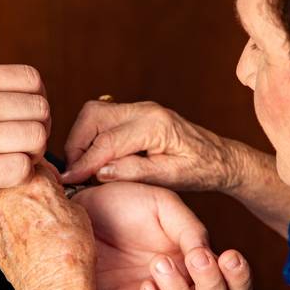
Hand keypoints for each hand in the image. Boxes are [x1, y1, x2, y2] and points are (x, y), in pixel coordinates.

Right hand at [0, 65, 50, 217]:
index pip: (29, 78)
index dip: (37, 98)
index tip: (26, 114)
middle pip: (39, 108)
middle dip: (39, 127)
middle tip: (24, 142)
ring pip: (34, 138)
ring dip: (33, 152)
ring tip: (15, 160)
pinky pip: (18, 169)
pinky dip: (20, 174)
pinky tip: (4, 176)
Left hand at [0, 165, 96, 289]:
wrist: (55, 286)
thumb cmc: (71, 252)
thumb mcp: (77, 211)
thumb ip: (57, 194)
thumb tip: (54, 194)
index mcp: (32, 182)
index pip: (33, 162)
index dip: (44, 171)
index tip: (49, 180)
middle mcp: (7, 196)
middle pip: (12, 180)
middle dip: (24, 187)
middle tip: (40, 202)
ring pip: (0, 202)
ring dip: (12, 206)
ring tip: (32, 224)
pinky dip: (7, 228)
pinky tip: (25, 240)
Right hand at [62, 100, 240, 191]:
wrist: (221, 158)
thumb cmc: (202, 170)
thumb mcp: (171, 178)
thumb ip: (134, 172)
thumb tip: (99, 172)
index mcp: (155, 125)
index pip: (107, 141)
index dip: (84, 162)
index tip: (69, 180)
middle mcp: (145, 110)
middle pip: (93, 116)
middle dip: (77, 144)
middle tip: (75, 173)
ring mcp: (140, 109)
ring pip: (94, 114)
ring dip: (82, 139)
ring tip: (83, 168)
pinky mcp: (136, 114)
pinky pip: (103, 118)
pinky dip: (92, 137)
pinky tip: (95, 159)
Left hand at [74, 182, 252, 289]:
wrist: (79, 209)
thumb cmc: (121, 203)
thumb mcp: (162, 205)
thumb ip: (191, 229)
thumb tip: (207, 256)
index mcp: (195, 260)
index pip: (233, 285)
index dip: (240, 279)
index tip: (229, 256)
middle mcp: (181, 285)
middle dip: (213, 286)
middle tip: (195, 257)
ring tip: (160, 263)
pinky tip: (147, 286)